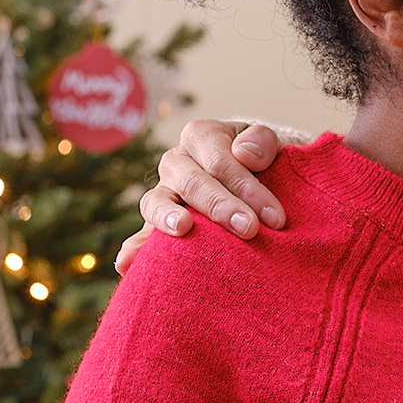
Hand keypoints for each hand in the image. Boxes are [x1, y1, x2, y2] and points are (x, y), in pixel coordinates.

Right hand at [116, 121, 288, 273]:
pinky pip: (140, 236)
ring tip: (182, 229)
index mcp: (201, 136)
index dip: (248, 187)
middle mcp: (177, 162)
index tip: (275, 218)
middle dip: (222, 206)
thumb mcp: (267, 143)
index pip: (221, 161)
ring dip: (168, 216)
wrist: (255, 176)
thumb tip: (244, 153)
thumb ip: (262, 140)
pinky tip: (127, 266)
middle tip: (249, 230)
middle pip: (192, 182)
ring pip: (156, 202)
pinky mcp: (158, 223)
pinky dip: (134, 249)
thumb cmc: (262, 161)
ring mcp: (164, 193)